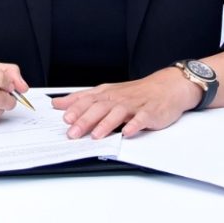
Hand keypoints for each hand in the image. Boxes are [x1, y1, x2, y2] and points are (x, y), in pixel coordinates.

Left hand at [52, 68, 202, 138]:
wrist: (166, 87)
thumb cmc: (134, 93)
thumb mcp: (106, 92)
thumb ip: (82, 99)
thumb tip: (58, 103)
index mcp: (107, 94)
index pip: (87, 100)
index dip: (75, 109)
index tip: (63, 118)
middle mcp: (118, 98)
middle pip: (99, 108)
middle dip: (85, 120)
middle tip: (72, 132)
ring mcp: (134, 105)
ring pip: (118, 113)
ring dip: (106, 124)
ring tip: (95, 135)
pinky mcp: (149, 113)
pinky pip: (141, 119)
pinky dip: (134, 125)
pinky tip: (127, 132)